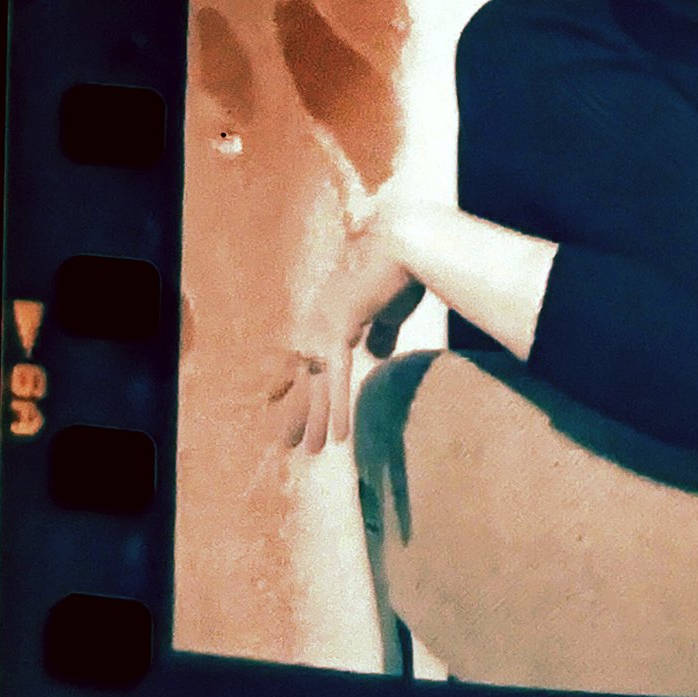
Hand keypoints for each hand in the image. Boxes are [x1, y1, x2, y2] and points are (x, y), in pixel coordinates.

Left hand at [272, 203, 416, 449]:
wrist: (408, 246)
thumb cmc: (401, 273)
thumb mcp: (389, 311)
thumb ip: (381, 333)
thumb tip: (378, 354)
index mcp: (327, 315)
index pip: (308, 360)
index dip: (299, 387)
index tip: (289, 411)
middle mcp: (318, 321)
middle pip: (305, 377)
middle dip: (298, 412)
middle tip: (290, 443)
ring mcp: (324, 325)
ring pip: (316, 384)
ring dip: (314, 420)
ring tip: (310, 451)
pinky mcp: (340, 330)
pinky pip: (336, 380)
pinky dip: (337, 409)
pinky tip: (339, 436)